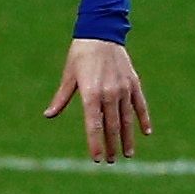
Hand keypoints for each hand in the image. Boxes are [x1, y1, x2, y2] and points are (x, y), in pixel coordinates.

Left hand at [43, 36, 153, 164]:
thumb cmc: (80, 55)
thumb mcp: (69, 76)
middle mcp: (109, 93)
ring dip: (128, 138)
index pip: (94, 125)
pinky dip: (144, 119)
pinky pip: (140, 105)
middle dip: (112, 145)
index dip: (96, 144)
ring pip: (127, 119)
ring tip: (128, 154)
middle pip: (112, 126)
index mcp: (90, 93)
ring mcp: (123, 89)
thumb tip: (48, 115)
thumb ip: (61, 98)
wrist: (101, 32)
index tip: (98, 159)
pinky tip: (146, 133)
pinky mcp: (133, 83)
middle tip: (112, 160)